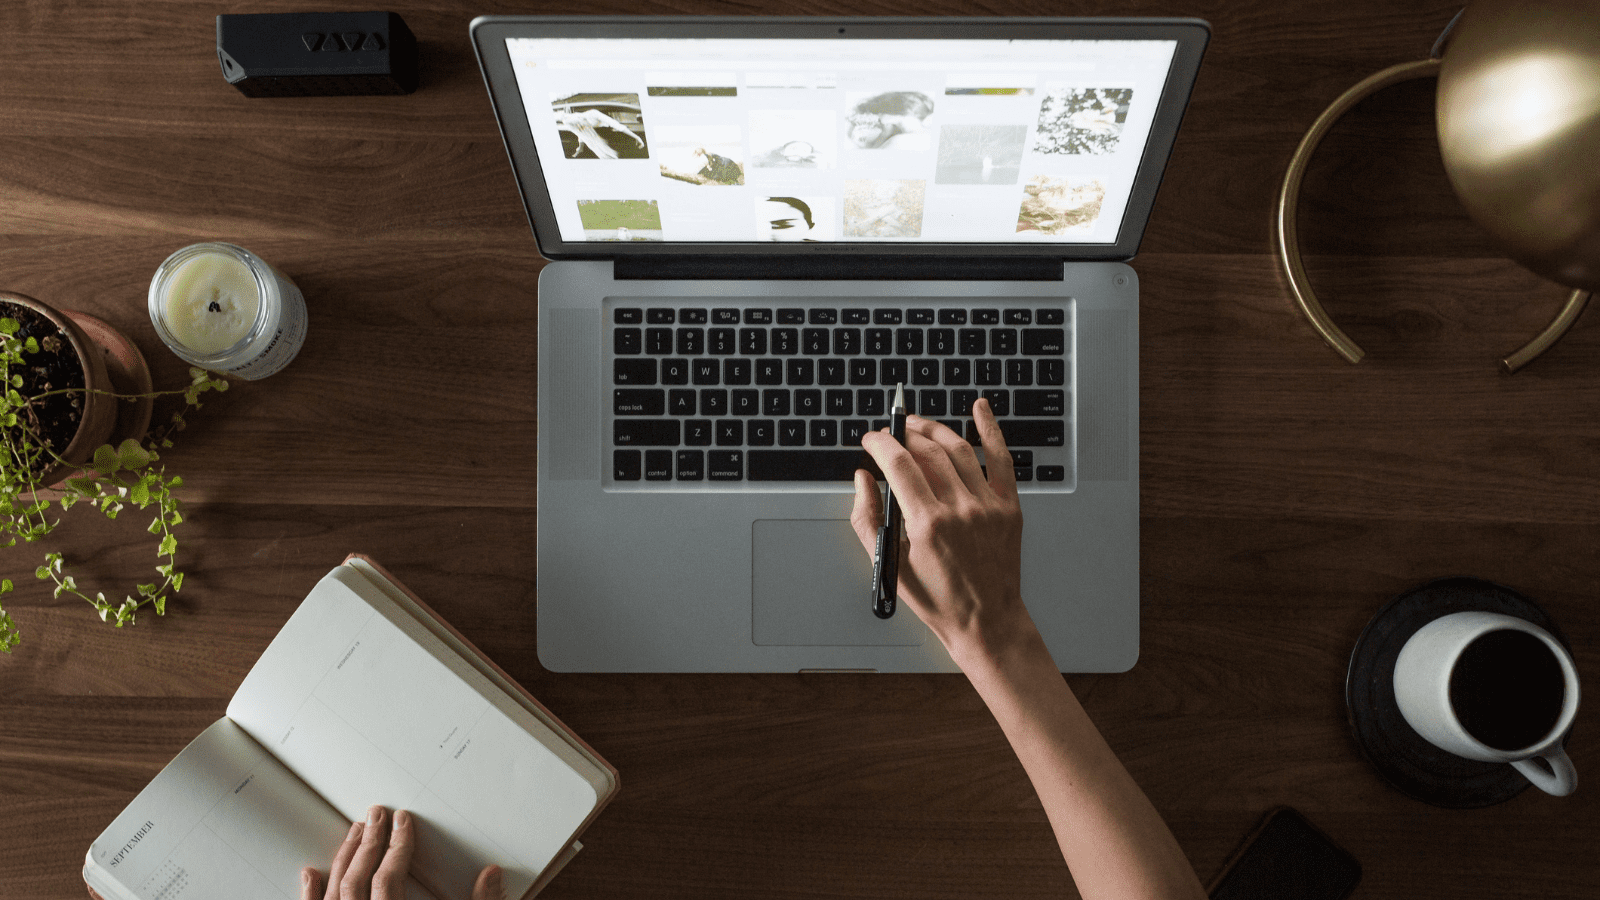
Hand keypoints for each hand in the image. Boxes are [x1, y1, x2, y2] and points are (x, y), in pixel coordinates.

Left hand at [301, 805, 503, 899]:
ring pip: (336, 892)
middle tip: (376, 815)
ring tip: (355, 832)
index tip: (403, 821)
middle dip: (369, 843)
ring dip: (344, 859)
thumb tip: (492, 875)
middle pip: (358, 880)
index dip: (398, 846)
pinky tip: (310, 873)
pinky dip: (311, 893)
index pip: (389, 878)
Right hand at [850, 399, 1034, 666]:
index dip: (880, 443)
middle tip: (890, 434)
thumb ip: (867, 517)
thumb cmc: (937, 598)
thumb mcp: (889, 563)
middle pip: (927, 451)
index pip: (899, 464)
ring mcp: (988, 506)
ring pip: (958, 449)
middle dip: (903, 435)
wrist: (986, 621)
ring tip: (917, 425)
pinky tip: (981, 408)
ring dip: (933, 430)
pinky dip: (991, 429)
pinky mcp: (1009, 507)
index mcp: (927, 524)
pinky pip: (1001, 458)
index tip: (871, 439)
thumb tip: (862, 478)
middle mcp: (960, 509)